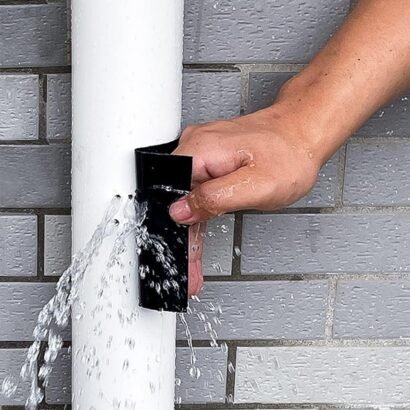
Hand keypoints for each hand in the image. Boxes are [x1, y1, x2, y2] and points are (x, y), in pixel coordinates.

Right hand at [170, 106, 321, 296]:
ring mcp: (202, 155)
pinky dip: (200, 217)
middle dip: (182, 239)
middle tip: (190, 273)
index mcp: (199, 151)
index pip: (168, 194)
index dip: (171, 230)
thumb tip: (179, 211)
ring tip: (195, 267)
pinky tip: (201, 235)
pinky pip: (198, 192)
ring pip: (186, 200)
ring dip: (190, 233)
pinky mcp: (210, 162)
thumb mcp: (255, 186)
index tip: (179, 258)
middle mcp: (195, 148)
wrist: (302, 138)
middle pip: (175, 200)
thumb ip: (214, 198)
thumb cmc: (289, 156)